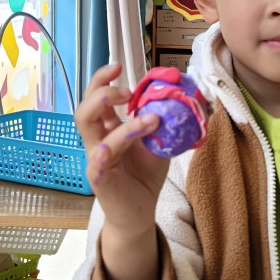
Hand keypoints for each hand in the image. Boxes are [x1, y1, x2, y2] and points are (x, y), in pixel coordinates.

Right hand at [75, 63, 168, 238]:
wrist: (139, 212)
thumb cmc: (144, 176)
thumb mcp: (160, 145)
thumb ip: (168, 123)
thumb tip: (196, 100)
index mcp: (108, 129)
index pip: (96, 98)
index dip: (103, 79)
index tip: (119, 66)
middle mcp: (96, 141)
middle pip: (83, 109)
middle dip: (100, 91)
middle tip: (126, 89)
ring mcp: (95, 158)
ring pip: (90, 129)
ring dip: (117, 117)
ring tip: (149, 117)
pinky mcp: (99, 177)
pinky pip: (101, 157)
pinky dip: (115, 143)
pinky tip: (135, 138)